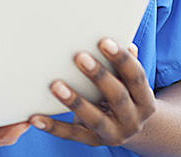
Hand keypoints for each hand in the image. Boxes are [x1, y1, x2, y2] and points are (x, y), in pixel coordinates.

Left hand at [29, 39, 154, 146]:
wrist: (128, 129)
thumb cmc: (123, 92)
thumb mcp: (128, 81)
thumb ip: (124, 63)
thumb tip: (123, 40)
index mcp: (145, 101)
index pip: (137, 77)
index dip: (122, 59)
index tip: (104, 41)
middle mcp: (133, 121)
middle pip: (118, 96)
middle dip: (99, 76)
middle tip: (79, 56)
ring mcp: (113, 134)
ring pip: (94, 118)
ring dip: (74, 101)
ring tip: (55, 85)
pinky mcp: (92, 142)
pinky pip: (72, 134)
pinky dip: (53, 126)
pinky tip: (35, 118)